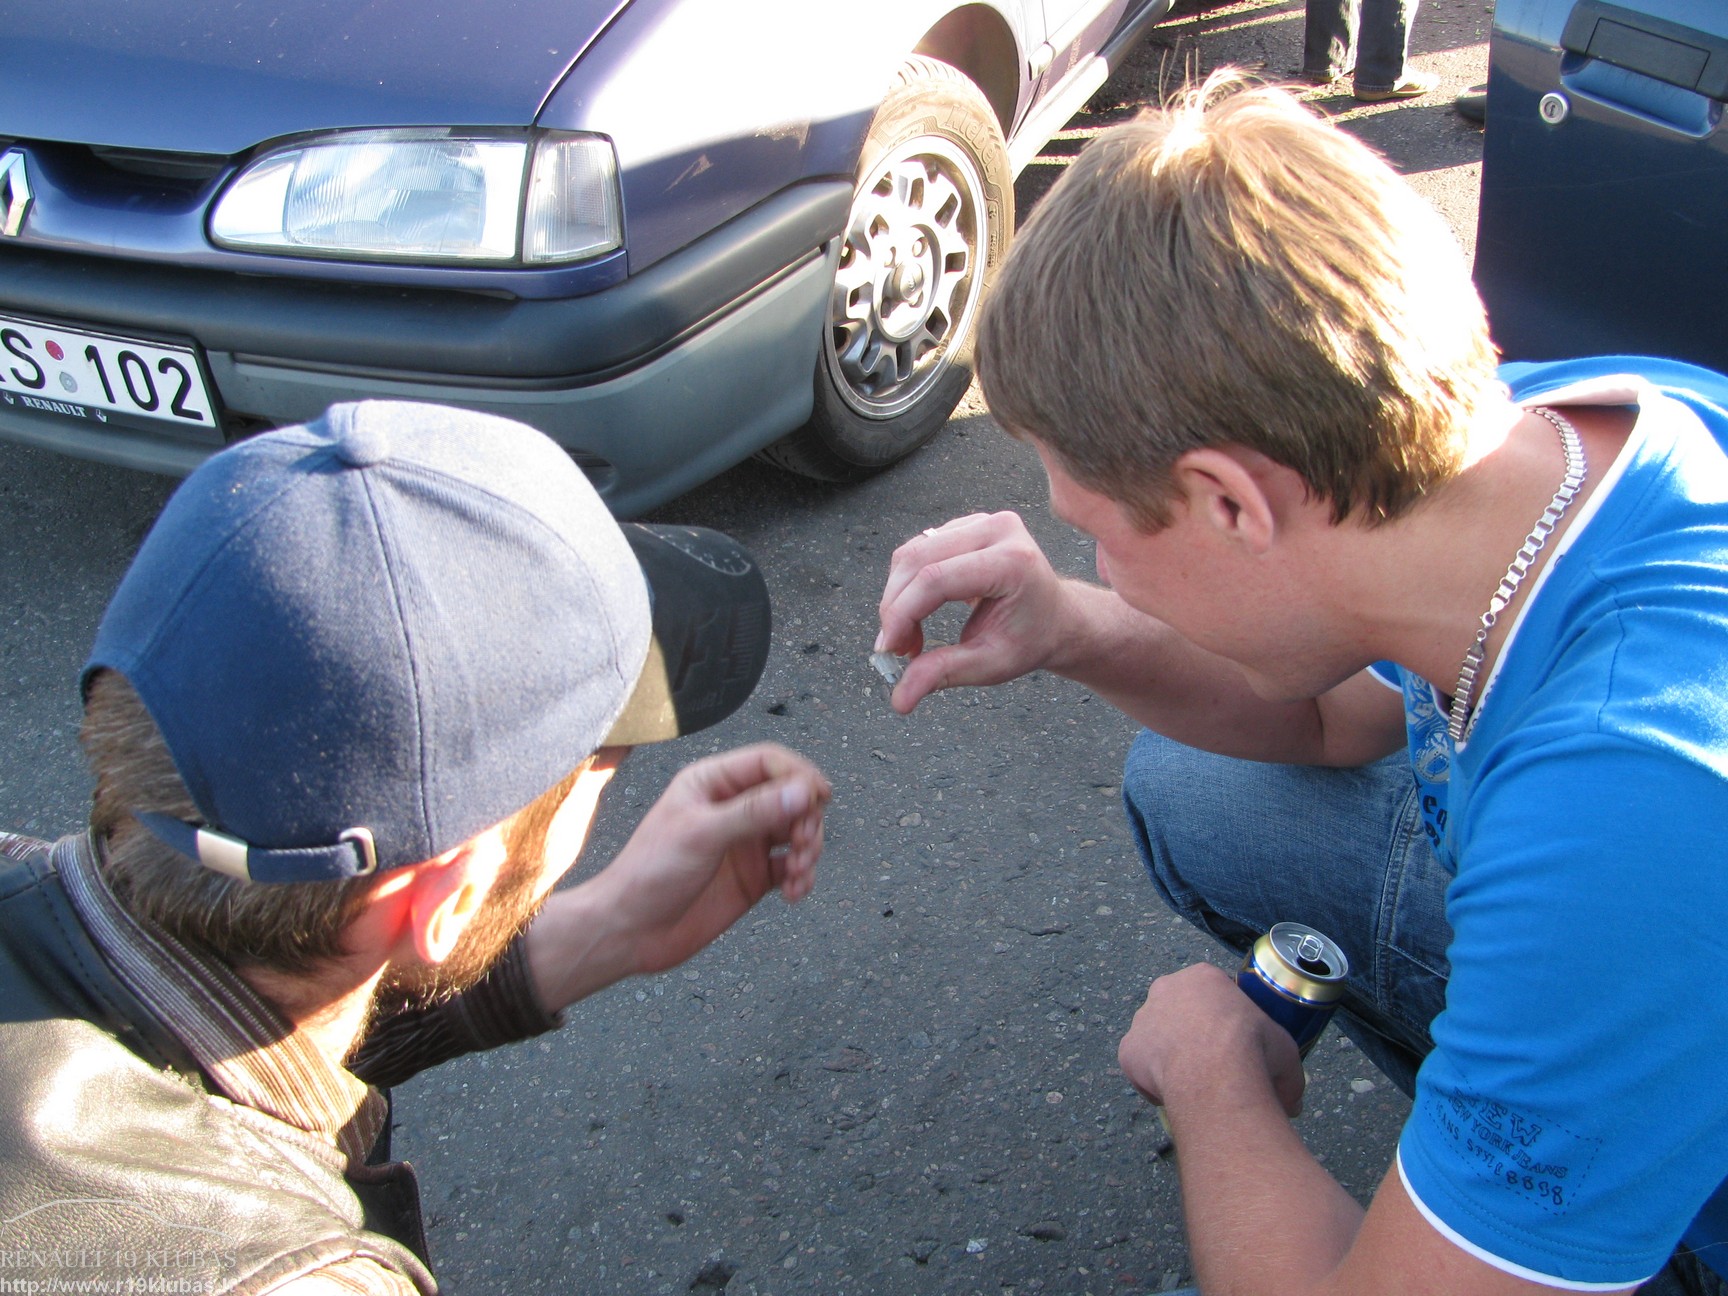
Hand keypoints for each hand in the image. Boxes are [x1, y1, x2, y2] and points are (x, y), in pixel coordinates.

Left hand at [599, 744, 830, 975]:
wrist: (630, 931)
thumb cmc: (650, 873)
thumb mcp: (702, 834)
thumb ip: (754, 811)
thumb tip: (802, 791)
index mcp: (712, 783)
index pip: (769, 762)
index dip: (798, 775)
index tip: (819, 797)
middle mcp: (732, 808)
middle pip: (790, 796)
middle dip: (806, 818)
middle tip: (804, 844)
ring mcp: (744, 843)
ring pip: (797, 832)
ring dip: (809, 850)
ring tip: (799, 872)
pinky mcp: (753, 877)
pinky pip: (791, 868)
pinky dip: (802, 877)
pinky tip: (794, 892)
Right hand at [876, 511, 1071, 712]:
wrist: (1056, 619)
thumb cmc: (1030, 640)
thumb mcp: (991, 665)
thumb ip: (943, 674)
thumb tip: (899, 701)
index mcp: (1012, 561)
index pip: (936, 579)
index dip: (902, 613)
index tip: (888, 649)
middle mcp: (998, 530)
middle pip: (918, 560)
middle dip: (894, 607)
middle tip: (894, 648)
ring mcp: (983, 521)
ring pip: (913, 552)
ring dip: (898, 597)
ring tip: (909, 637)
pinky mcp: (968, 524)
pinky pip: (920, 548)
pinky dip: (908, 584)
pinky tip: (917, 613)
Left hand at [1118, 962, 1305, 1117]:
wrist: (1217, 1075)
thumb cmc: (1254, 1052)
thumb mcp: (1285, 1052)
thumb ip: (1284, 1071)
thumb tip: (1291, 1103)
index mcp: (1203, 977)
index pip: (1213, 992)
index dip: (1226, 1018)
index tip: (1236, 1042)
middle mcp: (1166, 989)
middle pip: (1179, 1010)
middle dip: (1193, 1033)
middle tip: (1213, 1064)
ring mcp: (1143, 1019)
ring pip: (1157, 1038)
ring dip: (1171, 1055)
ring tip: (1194, 1083)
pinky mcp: (1127, 1051)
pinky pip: (1141, 1067)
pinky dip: (1154, 1081)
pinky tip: (1175, 1096)